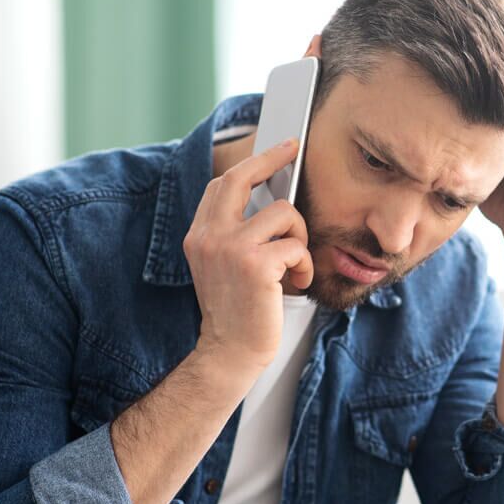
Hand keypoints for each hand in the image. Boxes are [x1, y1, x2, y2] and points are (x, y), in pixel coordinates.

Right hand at [183, 138, 313, 371]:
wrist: (229, 352)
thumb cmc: (237, 312)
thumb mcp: (225, 265)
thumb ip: (236, 233)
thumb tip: (274, 200)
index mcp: (199, 234)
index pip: (223, 184)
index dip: (252, 163)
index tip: (276, 151)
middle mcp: (209, 235)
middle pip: (243, 176)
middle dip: (273, 158)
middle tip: (295, 150)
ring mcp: (230, 247)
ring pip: (284, 213)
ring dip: (299, 238)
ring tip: (294, 264)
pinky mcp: (255, 264)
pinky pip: (296, 246)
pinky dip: (304, 265)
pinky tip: (295, 283)